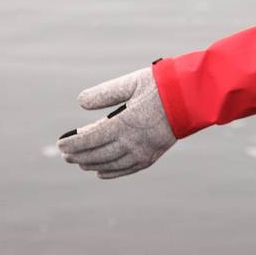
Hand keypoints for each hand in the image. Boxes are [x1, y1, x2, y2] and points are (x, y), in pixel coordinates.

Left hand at [56, 66, 176, 178]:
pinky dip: (111, 172)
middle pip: (97, 154)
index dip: (73, 143)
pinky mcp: (153, 155)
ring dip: (91, 164)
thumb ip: (105, 93)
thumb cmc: (163, 85)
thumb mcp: (132, 82)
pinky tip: (100, 172)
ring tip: (79, 161)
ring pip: (110, 164)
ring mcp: (144, 151)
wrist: (195, 96)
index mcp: (125, 123)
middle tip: (65, 155)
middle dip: (78, 155)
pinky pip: (127, 169)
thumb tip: (80, 103)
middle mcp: (133, 142)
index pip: (90, 139)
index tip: (60, 144)